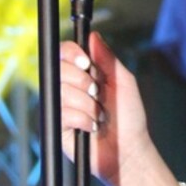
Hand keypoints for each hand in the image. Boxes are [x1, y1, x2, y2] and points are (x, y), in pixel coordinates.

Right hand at [59, 32, 151, 185]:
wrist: (128, 149)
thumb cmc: (128, 117)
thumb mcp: (123, 82)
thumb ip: (108, 59)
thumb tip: (93, 36)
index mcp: (82, 73)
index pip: (64, 52)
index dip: (71, 53)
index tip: (86, 62)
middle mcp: (68, 87)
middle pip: (59, 68)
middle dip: (83, 80)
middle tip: (97, 93)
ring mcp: (61, 106)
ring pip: (63, 92)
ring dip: (88, 104)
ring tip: (99, 114)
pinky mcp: (57, 126)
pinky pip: (64, 113)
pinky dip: (83, 119)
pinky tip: (91, 126)